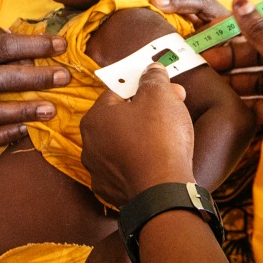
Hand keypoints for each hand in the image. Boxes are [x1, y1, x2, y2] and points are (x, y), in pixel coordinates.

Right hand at [0, 27, 69, 149]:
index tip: (62, 46)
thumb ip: (13, 41)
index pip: (4, 46)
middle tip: (64, 78)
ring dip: (23, 111)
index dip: (35, 45)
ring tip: (51, 110)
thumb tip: (49, 46)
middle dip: (35, 78)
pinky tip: (28, 129)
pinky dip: (6, 135)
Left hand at [80, 65, 196, 206]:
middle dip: (146, 112)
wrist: (163, 192)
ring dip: (143, 138)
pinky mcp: (113, 192)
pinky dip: (142, 163)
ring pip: (123, 145)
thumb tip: (152, 70)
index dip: (145, 87)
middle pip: (120, 119)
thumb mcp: (160, 95)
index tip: (164, 89)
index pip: (117, 92)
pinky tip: (160, 162)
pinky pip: (129, 169)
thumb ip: (154, 78)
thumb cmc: (159, 140)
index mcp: (94, 118)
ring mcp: (100, 172)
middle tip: (173, 110)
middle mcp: (90, 146)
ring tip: (169, 139)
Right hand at [156, 0, 262, 151]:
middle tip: (203, 60)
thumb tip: (240, 0)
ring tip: (208, 80)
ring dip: (232, 78)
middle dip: (230, 55)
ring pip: (255, 79)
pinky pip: (257, 103)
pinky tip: (223, 100)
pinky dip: (242, 102)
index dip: (239, 25)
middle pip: (256, 52)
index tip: (213, 30)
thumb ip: (260, 29)